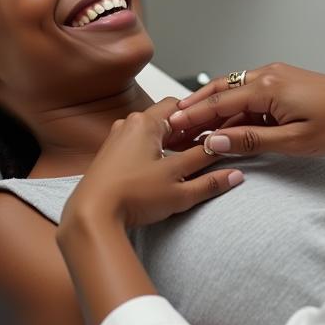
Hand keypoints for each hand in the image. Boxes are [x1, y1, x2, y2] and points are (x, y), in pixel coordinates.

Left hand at [62, 98, 244, 230]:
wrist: (90, 217)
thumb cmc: (128, 197)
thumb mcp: (179, 189)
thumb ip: (210, 180)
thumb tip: (234, 174)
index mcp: (145, 123)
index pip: (181, 107)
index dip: (202, 118)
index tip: (217, 131)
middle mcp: (128, 126)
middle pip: (167, 120)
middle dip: (188, 133)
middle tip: (207, 148)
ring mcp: (117, 141)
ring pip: (153, 135)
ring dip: (172, 145)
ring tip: (188, 162)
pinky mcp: (111, 158)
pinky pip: (139, 147)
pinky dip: (156, 154)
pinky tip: (164, 173)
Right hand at [166, 63, 324, 158]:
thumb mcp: (294, 142)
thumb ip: (251, 141)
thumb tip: (214, 142)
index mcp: (267, 87)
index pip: (217, 105)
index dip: (190, 118)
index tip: (167, 128)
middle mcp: (268, 75)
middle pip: (218, 92)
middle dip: (192, 109)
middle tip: (169, 126)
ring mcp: (277, 76)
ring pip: (233, 91)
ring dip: (210, 108)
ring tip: (187, 125)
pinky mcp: (286, 82)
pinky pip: (249, 93)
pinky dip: (231, 106)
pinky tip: (223, 121)